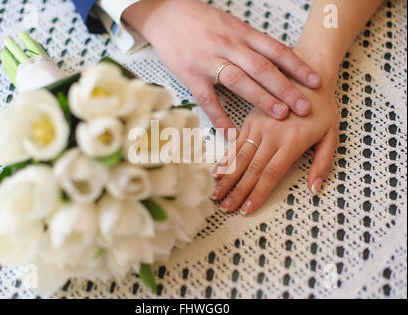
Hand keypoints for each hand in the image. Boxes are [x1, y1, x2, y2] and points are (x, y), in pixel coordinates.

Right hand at [123, 0, 321, 132]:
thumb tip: (277, 60)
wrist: (166, 14)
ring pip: (239, 80)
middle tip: (304, 106)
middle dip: (285, 88)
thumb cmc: (201, 21)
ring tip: (280, 115)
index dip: (297, 67)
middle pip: (262, 67)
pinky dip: (219, 117)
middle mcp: (228, 46)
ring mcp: (208, 60)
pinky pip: (207, 99)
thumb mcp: (231, 25)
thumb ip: (251, 43)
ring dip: (261, 99)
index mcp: (241, 34)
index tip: (315, 82)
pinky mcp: (190, 74)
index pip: (275, 50)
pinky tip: (231, 132)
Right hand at [210, 78, 338, 214]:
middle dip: (237, 191)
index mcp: (292, 142)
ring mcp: (258, 126)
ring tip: (216, 194)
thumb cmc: (323, 108)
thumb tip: (314, 189)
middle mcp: (272, 135)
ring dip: (227, 178)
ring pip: (239, 157)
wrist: (308, 75)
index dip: (257, 193)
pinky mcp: (250, 119)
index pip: (270, 174)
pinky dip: (225, 158)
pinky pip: (235, 142)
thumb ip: (322, 164)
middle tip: (225, 208)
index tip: (246, 209)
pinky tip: (216, 171)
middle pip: (251, 169)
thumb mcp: (332, 136)